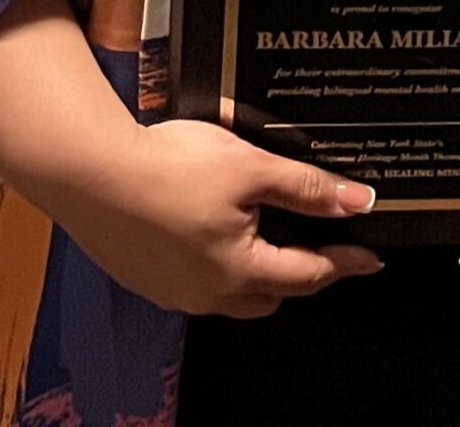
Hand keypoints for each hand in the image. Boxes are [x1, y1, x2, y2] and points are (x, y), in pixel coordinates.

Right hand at [40, 116, 383, 318]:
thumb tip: (358, 203)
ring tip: (270, 234)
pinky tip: (214, 230)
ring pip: (232, 292)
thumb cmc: (170, 167)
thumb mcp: (251, 167)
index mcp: (239, 270)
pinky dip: (218, 263)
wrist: (88, 170)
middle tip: (321, 243)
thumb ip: (307, 189)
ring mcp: (171, 289)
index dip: (345, 261)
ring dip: (258, 270)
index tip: (371, 257)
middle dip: (301, 273)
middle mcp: (206, 293)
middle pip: (271, 293)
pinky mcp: (143, 276)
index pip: (309, 274)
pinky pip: (196, 281)